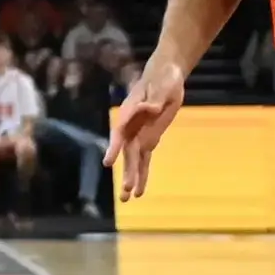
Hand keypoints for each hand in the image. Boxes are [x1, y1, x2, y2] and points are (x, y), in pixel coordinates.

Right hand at [112, 56, 188, 199]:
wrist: (166, 77)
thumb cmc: (162, 77)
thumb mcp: (161, 85)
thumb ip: (154, 98)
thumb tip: (149, 108)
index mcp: (130, 112)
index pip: (120, 132)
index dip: (114, 147)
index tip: (108, 162)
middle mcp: (131, 127)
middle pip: (127, 153)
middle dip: (126, 172)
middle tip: (125, 191)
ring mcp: (140, 135)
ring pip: (134, 161)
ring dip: (132, 178)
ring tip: (128, 198)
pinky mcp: (150, 140)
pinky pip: (145, 160)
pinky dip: (143, 174)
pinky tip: (139, 190)